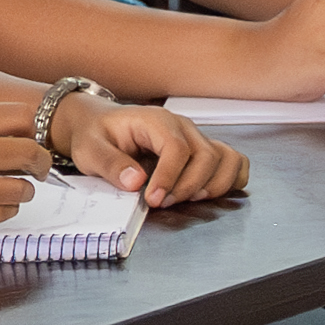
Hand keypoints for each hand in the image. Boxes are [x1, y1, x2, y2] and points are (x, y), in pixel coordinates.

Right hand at [0, 110, 51, 234]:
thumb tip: (18, 139)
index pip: (19, 118)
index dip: (35, 129)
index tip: (36, 137)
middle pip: (26, 154)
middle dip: (39, 162)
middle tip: (38, 167)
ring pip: (17, 189)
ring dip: (23, 189)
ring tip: (15, 187)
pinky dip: (3, 210)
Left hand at [49, 95, 239, 207]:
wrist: (100, 124)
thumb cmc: (97, 135)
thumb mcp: (90, 149)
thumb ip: (110, 164)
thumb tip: (136, 182)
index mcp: (156, 121)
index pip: (177, 148)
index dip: (169, 178)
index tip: (153, 200)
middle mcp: (183, 126)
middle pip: (206, 155)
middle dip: (188, 187)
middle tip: (163, 203)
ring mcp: (196, 138)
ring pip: (226, 159)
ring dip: (213, 185)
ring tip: (187, 200)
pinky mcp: (203, 150)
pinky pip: (233, 161)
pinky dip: (229, 179)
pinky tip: (208, 193)